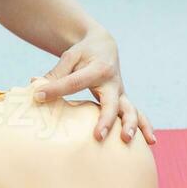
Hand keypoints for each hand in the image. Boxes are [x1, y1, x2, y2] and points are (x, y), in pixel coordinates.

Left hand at [30, 31, 156, 145]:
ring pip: (130, 110)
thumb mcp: (69, 57)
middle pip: (110, 102)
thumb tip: (36, 86)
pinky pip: (137, 114)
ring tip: (126, 139)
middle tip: (97, 136)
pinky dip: (144, 126)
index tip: (39, 95)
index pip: (75, 82)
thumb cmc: (83, 53)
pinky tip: (150, 141)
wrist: (104, 46)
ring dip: (129, 125)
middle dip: (105, 119)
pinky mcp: (123, 101)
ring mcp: (120, 93)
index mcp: (97, 68)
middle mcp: (112, 82)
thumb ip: (56, 74)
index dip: (56, 89)